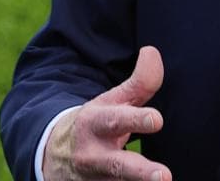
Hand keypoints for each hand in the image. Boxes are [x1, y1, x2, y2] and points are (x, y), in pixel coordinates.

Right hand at [43, 46, 170, 180]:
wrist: (55, 157)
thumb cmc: (97, 124)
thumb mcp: (112, 102)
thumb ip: (138, 82)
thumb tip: (152, 52)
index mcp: (96, 124)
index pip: (117, 120)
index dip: (137, 120)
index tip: (157, 120)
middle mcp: (93, 156)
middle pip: (116, 165)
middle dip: (139, 171)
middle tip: (163, 175)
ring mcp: (95, 180)